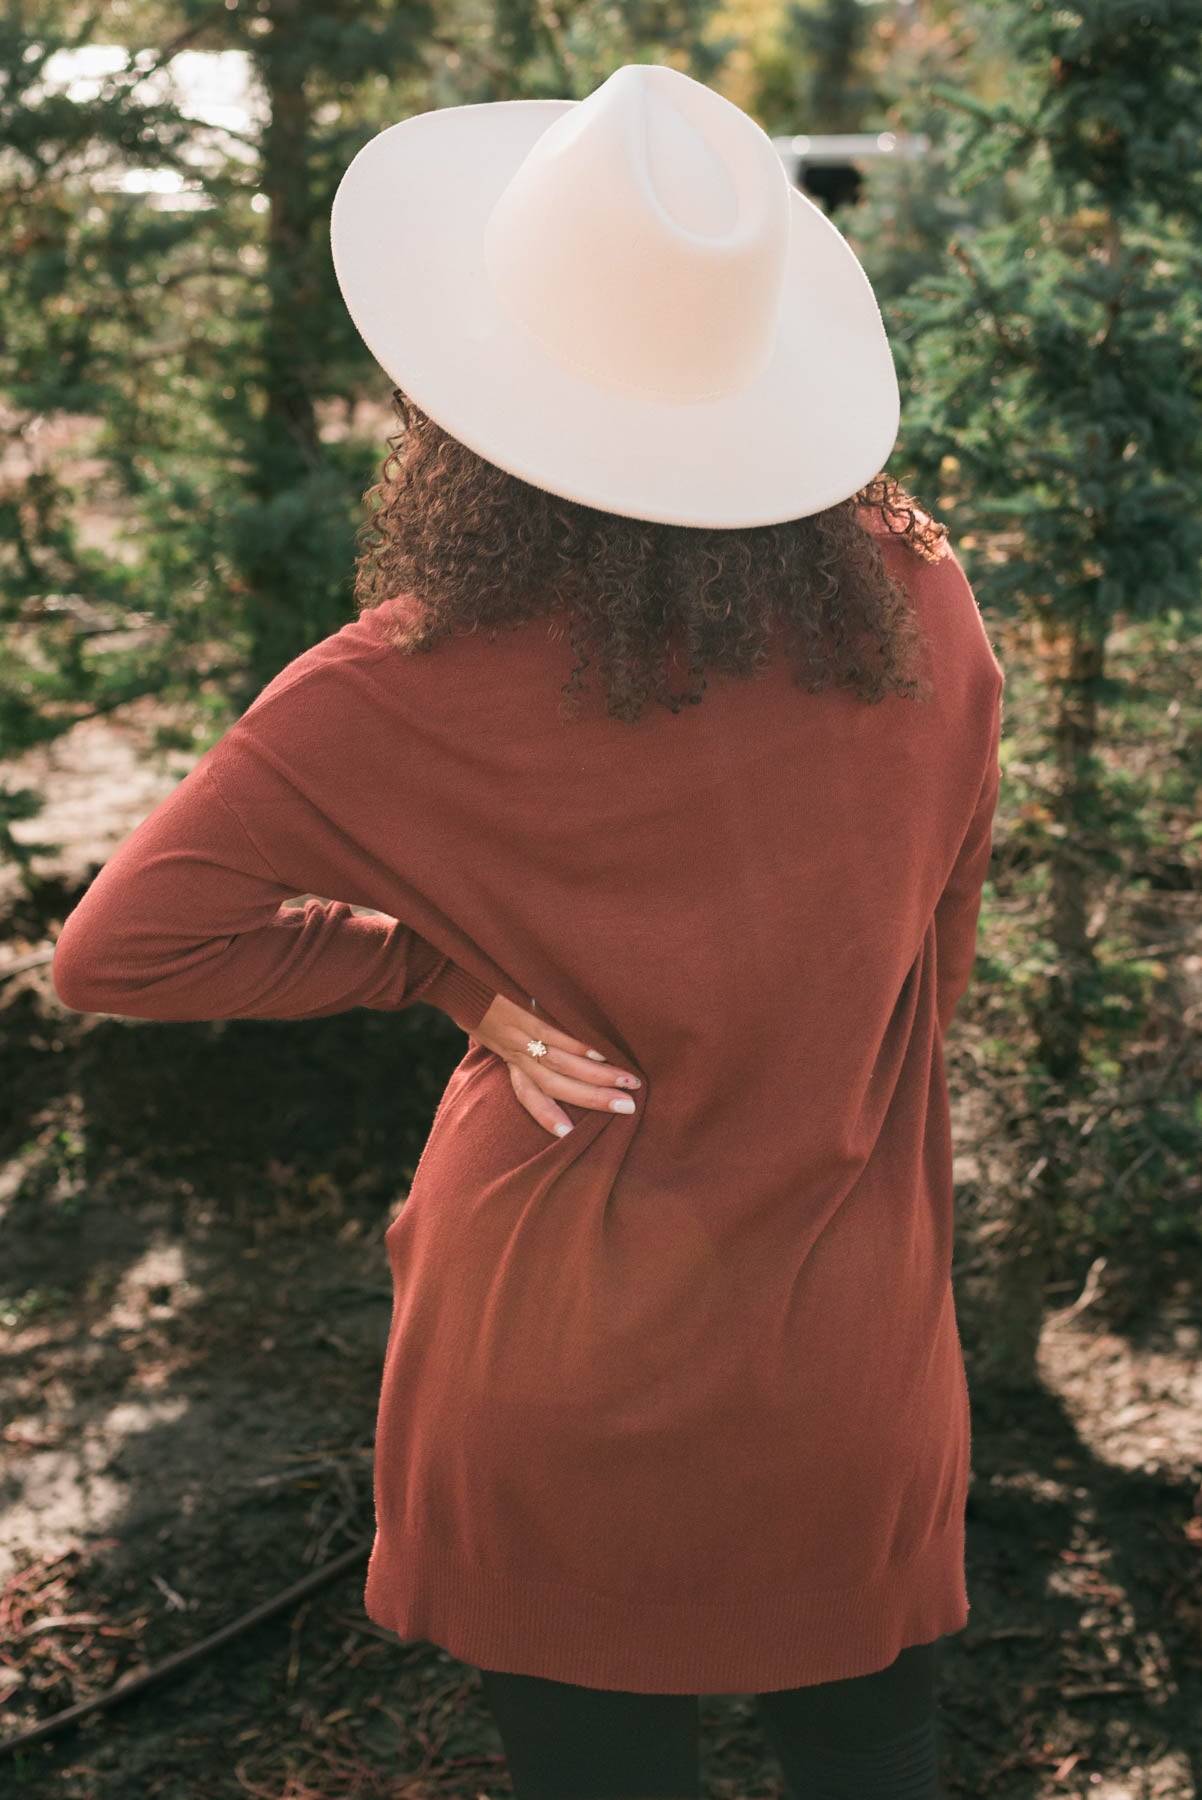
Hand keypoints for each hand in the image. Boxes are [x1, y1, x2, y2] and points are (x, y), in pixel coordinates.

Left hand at [473, 993, 641, 1136]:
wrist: (457, 977)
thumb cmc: (478, 1005)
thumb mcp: (492, 1032)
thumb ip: (516, 1044)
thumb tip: (544, 1051)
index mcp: (508, 1059)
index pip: (528, 1094)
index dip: (546, 1114)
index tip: (568, 1134)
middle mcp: (515, 1053)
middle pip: (555, 1085)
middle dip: (593, 1099)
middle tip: (627, 1107)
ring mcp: (521, 1033)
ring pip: (561, 1062)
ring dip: (597, 1074)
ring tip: (627, 1081)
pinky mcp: (525, 1011)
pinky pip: (556, 1033)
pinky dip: (579, 1045)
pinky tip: (603, 1052)